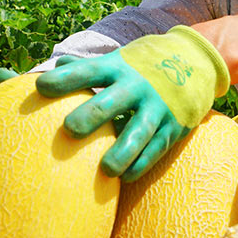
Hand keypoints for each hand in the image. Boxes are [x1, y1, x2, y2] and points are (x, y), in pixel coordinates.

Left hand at [35, 26, 229, 181]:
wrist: (196, 61)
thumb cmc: (142, 66)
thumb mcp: (117, 61)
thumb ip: (82, 70)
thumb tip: (41, 77)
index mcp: (118, 67)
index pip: (88, 70)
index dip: (65, 79)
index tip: (40, 88)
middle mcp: (138, 85)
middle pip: (112, 101)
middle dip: (91, 114)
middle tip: (69, 129)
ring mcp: (158, 106)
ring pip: (138, 132)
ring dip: (122, 151)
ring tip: (105, 170)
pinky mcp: (174, 126)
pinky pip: (156, 149)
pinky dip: (141, 164)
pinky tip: (126, 177)